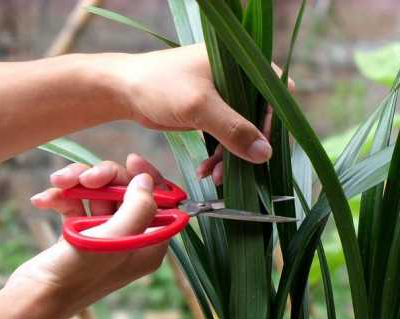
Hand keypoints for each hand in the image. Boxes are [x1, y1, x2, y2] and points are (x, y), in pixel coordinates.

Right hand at [3, 154, 166, 318]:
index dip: (149, 178)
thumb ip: (139, 207)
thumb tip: (147, 180)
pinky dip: (62, 198)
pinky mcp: (80, 234)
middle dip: (104, 179)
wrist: (33, 298)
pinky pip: (77, 205)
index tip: (132, 161)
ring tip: (59, 183)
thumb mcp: (116, 238)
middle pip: (127, 192)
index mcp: (150, 243)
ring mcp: (105, 236)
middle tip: (86, 177)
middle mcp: (132, 238)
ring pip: (99, 194)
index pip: (162, 201)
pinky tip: (44, 200)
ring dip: (78, 184)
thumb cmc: (79, 273)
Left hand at [103, 44, 292, 183]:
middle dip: (249, 146)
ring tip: (217, 175)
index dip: (274, 120)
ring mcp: (226, 95)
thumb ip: (234, 129)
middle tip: (238, 168)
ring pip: (244, 130)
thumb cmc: (159, 85)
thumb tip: (265, 154)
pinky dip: (220, 155)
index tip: (264, 147)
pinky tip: (207, 170)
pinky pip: (227, 136)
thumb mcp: (199, 106)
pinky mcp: (213, 110)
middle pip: (261, 116)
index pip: (276, 92)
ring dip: (233, 156)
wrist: (123, 90)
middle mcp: (238, 76)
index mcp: (242, 62)